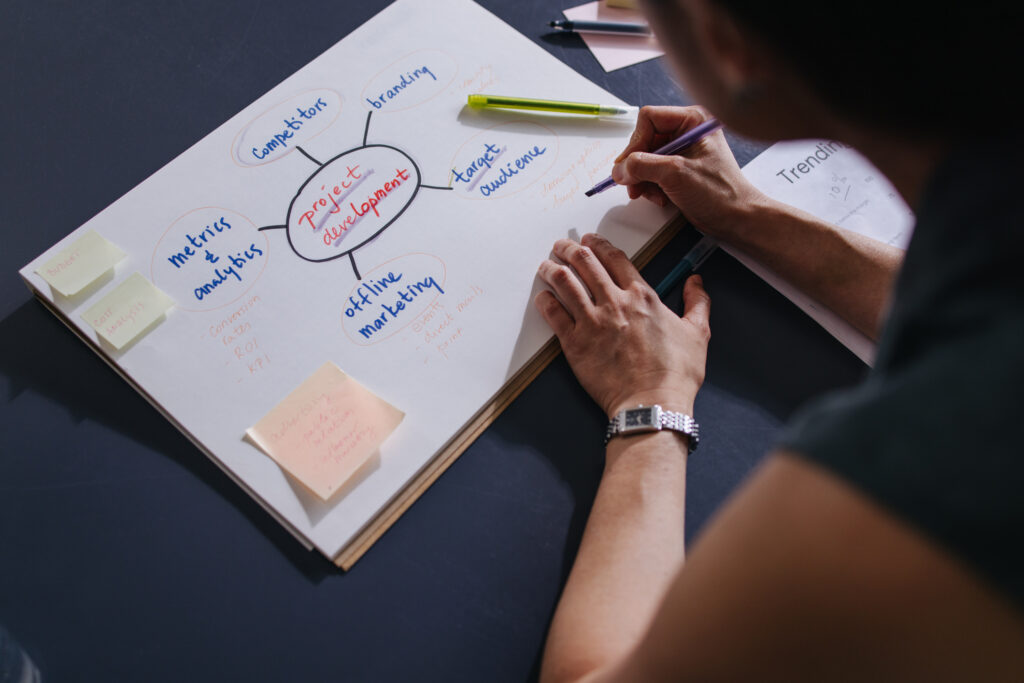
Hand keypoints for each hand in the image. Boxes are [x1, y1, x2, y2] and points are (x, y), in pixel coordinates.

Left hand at [535, 233, 709, 418]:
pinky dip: (545, 301)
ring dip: (552, 269)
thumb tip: (697, 282)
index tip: (588, 240)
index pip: (615, 258)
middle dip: (569, 249)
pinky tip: (542, 297)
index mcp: (642, 296)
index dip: (598, 245)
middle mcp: (615, 303)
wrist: (652, 404)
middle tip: (561, 246)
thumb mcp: (698, 333)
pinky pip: (553, 314)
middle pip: (585, 263)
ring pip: (564, 283)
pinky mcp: (575, 344)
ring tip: (546, 266)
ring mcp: (592, 322)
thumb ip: (698, 303)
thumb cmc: (675, 374)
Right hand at [612, 105, 768, 240]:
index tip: (629, 166)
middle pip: (644, 139)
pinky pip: (652, 171)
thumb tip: (619, 169)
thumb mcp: (676, 174)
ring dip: (642, 179)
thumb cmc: (719, 193)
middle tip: (633, 184)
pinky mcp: (679, 168)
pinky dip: (650, 186)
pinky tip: (660, 198)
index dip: (636, 142)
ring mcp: (682, 150)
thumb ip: (642, 167)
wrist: (736, 218)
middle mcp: (686, 131)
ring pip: (645, 158)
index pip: (649, 119)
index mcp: (692, 120)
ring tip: (649, 195)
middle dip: (638, 165)